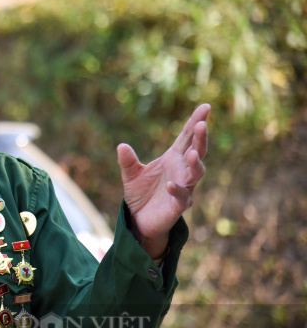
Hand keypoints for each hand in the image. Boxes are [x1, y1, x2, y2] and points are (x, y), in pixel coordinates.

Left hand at [117, 104, 209, 257]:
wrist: (139, 220)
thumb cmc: (141, 194)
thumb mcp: (130, 175)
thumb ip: (127, 161)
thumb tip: (121, 146)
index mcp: (173, 158)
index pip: (187, 137)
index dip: (196, 122)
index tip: (206, 106)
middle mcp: (182, 170)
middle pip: (196, 150)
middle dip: (200, 138)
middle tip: (202, 124)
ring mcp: (184, 187)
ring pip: (196, 173)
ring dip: (196, 163)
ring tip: (192, 154)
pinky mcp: (179, 205)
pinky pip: (182, 196)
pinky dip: (177, 190)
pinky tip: (170, 185)